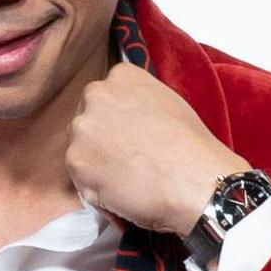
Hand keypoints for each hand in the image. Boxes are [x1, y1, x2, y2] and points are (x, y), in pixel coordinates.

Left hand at [64, 60, 252, 236]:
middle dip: (100, 141)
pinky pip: (81, 179)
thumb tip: (126, 118)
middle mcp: (96, 95)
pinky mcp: (75, 161)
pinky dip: (97, 191)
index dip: (114, 121)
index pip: (104, 97)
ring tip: (129, 180)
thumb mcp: (167, 103)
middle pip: (86, 120)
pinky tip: (123, 194)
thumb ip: (137, 103)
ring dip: (97, 166)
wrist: (195, 180)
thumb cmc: (191, 147)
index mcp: (121, 76)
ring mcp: (82, 128)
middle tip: (126, 161)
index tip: (127, 137)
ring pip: (80, 150)